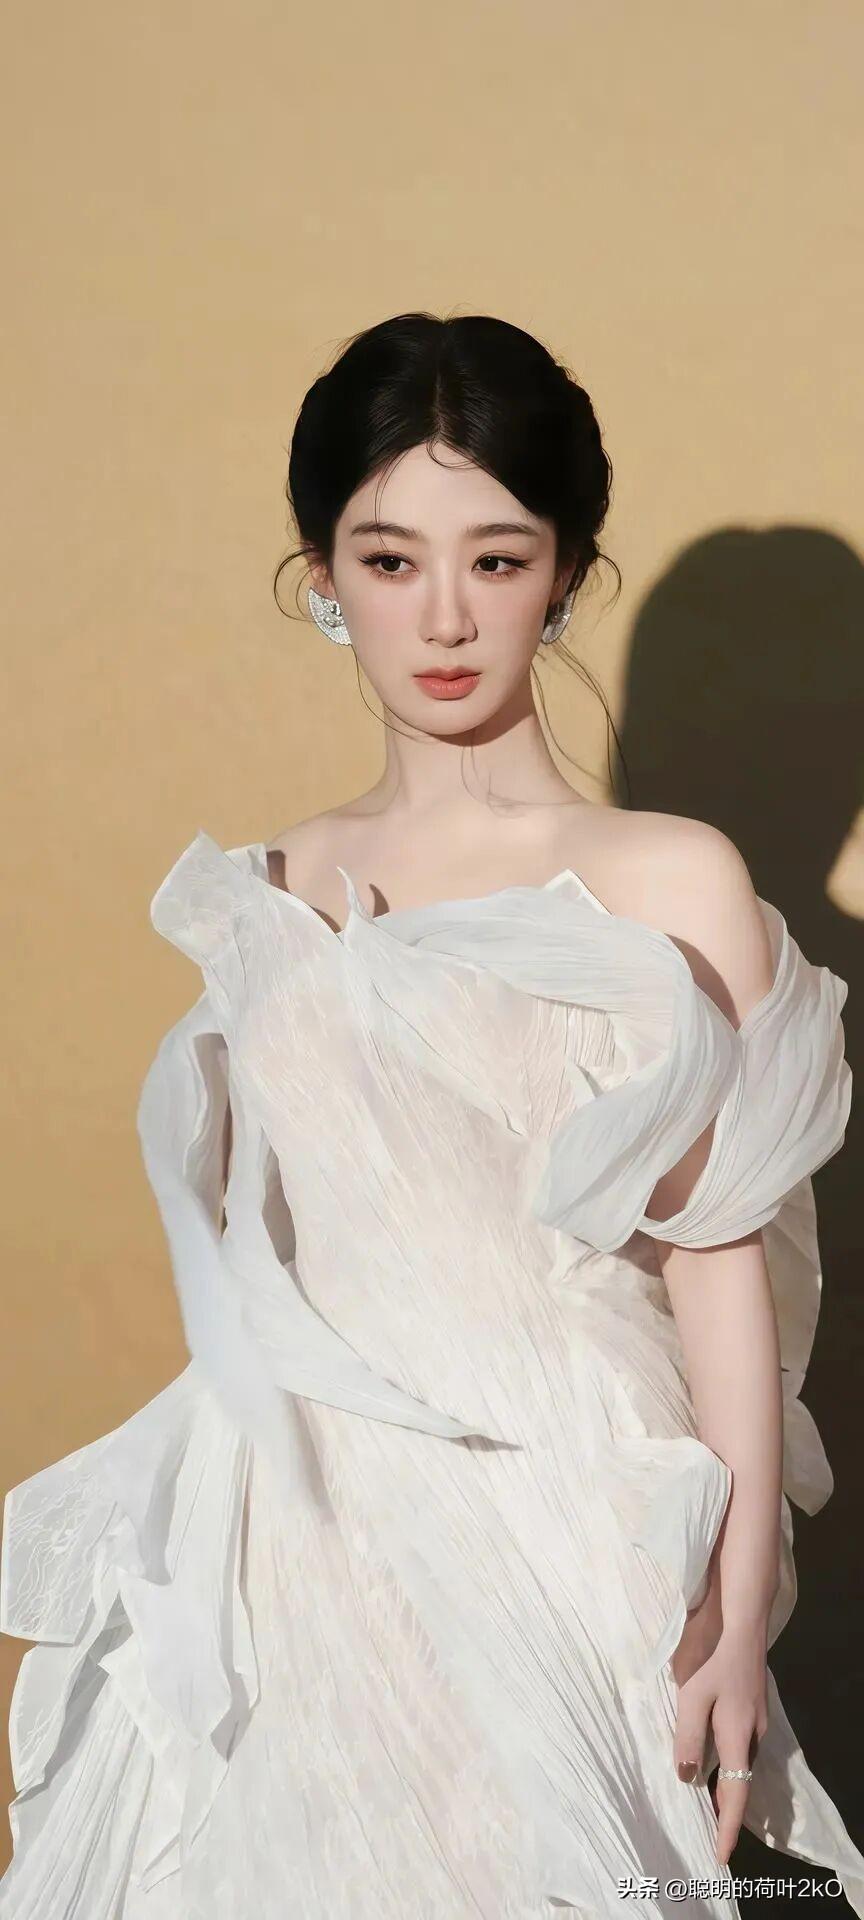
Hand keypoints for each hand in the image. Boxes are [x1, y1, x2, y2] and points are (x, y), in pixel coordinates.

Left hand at [671, 1620, 768, 1865]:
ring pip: (740, 1769)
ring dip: (725, 1792)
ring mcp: (756, 1728)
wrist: (744, 1634)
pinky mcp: (753, 1717)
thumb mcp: (692, 1698)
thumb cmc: (714, 1664)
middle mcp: (752, 1740)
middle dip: (725, 1816)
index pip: (735, 1795)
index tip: (720, 1856)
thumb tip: (686, 1777)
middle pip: (740, 1787)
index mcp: (737, 1740)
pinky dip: (728, 1770)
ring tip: (706, 1810)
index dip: (727, 1828)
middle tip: (708, 1839)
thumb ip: (687, 1738)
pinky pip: (740, 1754)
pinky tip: (712, 1768)